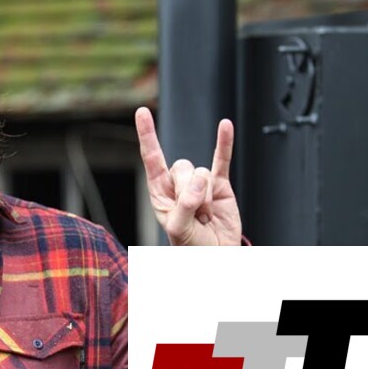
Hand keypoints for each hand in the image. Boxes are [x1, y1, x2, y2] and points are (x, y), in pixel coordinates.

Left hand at [136, 107, 241, 245]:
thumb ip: (184, 205)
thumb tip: (199, 181)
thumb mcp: (179, 229)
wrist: (216, 257)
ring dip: (206, 196)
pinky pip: (222, 160)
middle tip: (195, 214)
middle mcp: (177, 185)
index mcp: (160, 193)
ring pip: (202, 171)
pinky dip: (224, 143)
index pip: (152, 158)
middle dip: (190, 190)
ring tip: (206, 216)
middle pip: (182, 167)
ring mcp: (200, 183)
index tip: (142, 112)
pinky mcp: (221, 185)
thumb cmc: (191, 247)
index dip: (147, 135)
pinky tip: (226, 125)